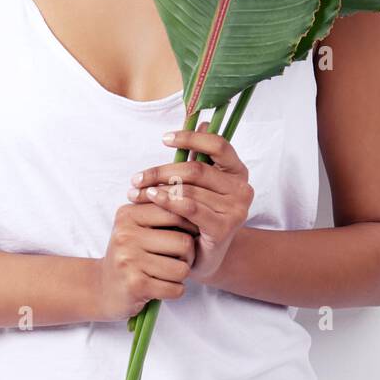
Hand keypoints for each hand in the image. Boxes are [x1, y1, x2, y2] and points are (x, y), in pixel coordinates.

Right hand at [93, 201, 195, 321]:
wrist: (103, 288)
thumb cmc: (129, 254)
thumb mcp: (137, 227)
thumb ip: (160, 212)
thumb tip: (195, 204)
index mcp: (128, 215)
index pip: (175, 212)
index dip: (190, 226)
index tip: (189, 235)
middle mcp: (126, 235)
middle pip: (183, 242)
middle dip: (189, 255)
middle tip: (180, 259)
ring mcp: (129, 260)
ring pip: (182, 268)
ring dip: (181, 275)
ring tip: (169, 274)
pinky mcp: (135, 285)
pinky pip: (175, 289)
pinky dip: (175, 291)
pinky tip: (162, 287)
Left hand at [126, 123, 253, 281]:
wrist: (206, 258)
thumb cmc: (200, 216)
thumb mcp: (200, 185)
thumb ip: (200, 157)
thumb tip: (202, 121)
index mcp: (238, 171)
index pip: (218, 145)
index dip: (190, 138)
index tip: (164, 138)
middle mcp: (242, 188)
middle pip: (196, 169)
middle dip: (161, 172)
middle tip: (137, 177)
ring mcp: (236, 209)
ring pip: (189, 189)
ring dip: (157, 188)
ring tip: (137, 191)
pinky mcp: (224, 228)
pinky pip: (190, 207)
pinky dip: (167, 201)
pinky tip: (151, 198)